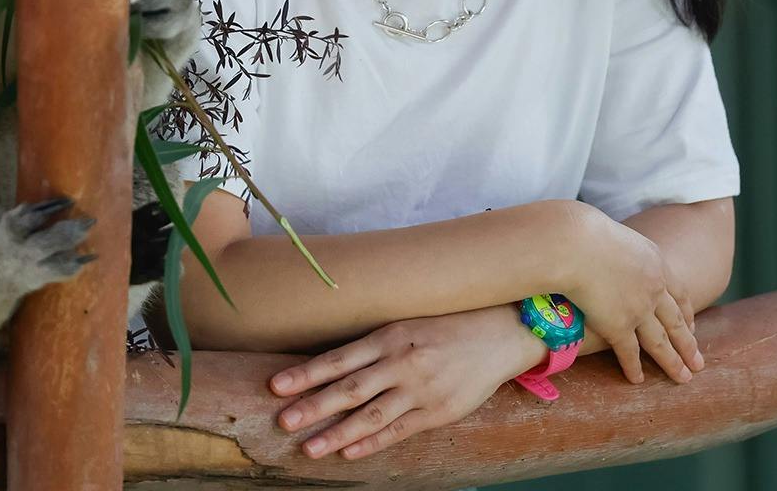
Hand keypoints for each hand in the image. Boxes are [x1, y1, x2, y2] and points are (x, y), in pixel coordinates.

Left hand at [267, 306, 545, 460]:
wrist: (499, 334)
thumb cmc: (445, 324)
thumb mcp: (407, 323)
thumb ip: (374, 341)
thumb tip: (331, 359)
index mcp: (390, 336)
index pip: (338, 358)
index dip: (307, 373)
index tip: (276, 385)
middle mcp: (402, 362)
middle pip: (349, 389)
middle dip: (313, 406)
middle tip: (282, 420)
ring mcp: (420, 389)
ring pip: (371, 415)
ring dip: (337, 433)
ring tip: (309, 448)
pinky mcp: (438, 411)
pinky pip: (400, 430)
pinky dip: (373, 442)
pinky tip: (349, 452)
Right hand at [567, 206, 703, 384]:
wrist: (573, 243)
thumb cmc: (581, 231)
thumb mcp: (612, 234)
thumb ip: (618, 249)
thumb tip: (604, 249)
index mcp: (655, 263)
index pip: (678, 293)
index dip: (687, 313)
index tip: (692, 326)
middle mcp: (654, 289)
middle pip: (676, 322)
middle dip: (688, 344)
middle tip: (698, 363)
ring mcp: (639, 309)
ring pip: (660, 342)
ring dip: (672, 362)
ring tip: (682, 378)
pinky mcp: (618, 326)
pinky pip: (629, 352)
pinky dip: (633, 367)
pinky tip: (637, 379)